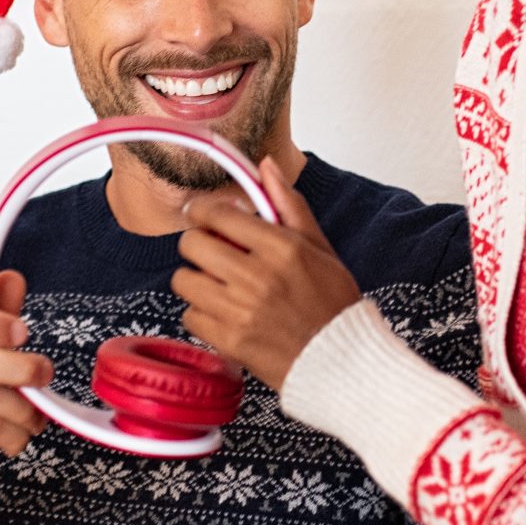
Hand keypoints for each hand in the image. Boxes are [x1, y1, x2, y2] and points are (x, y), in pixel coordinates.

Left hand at [173, 158, 363, 390]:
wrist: (341, 359)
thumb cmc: (331, 303)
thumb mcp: (319, 247)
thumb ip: (288, 204)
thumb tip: (265, 165)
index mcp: (281, 247)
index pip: (217, 214)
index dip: (202, 210)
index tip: (203, 215)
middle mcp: (257, 276)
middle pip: (192, 243)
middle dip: (199, 244)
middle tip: (213, 253)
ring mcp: (240, 310)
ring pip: (184, 280)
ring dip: (197, 280)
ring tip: (219, 286)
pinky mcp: (229, 341)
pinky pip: (189, 316)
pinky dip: (202, 314)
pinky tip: (224, 314)